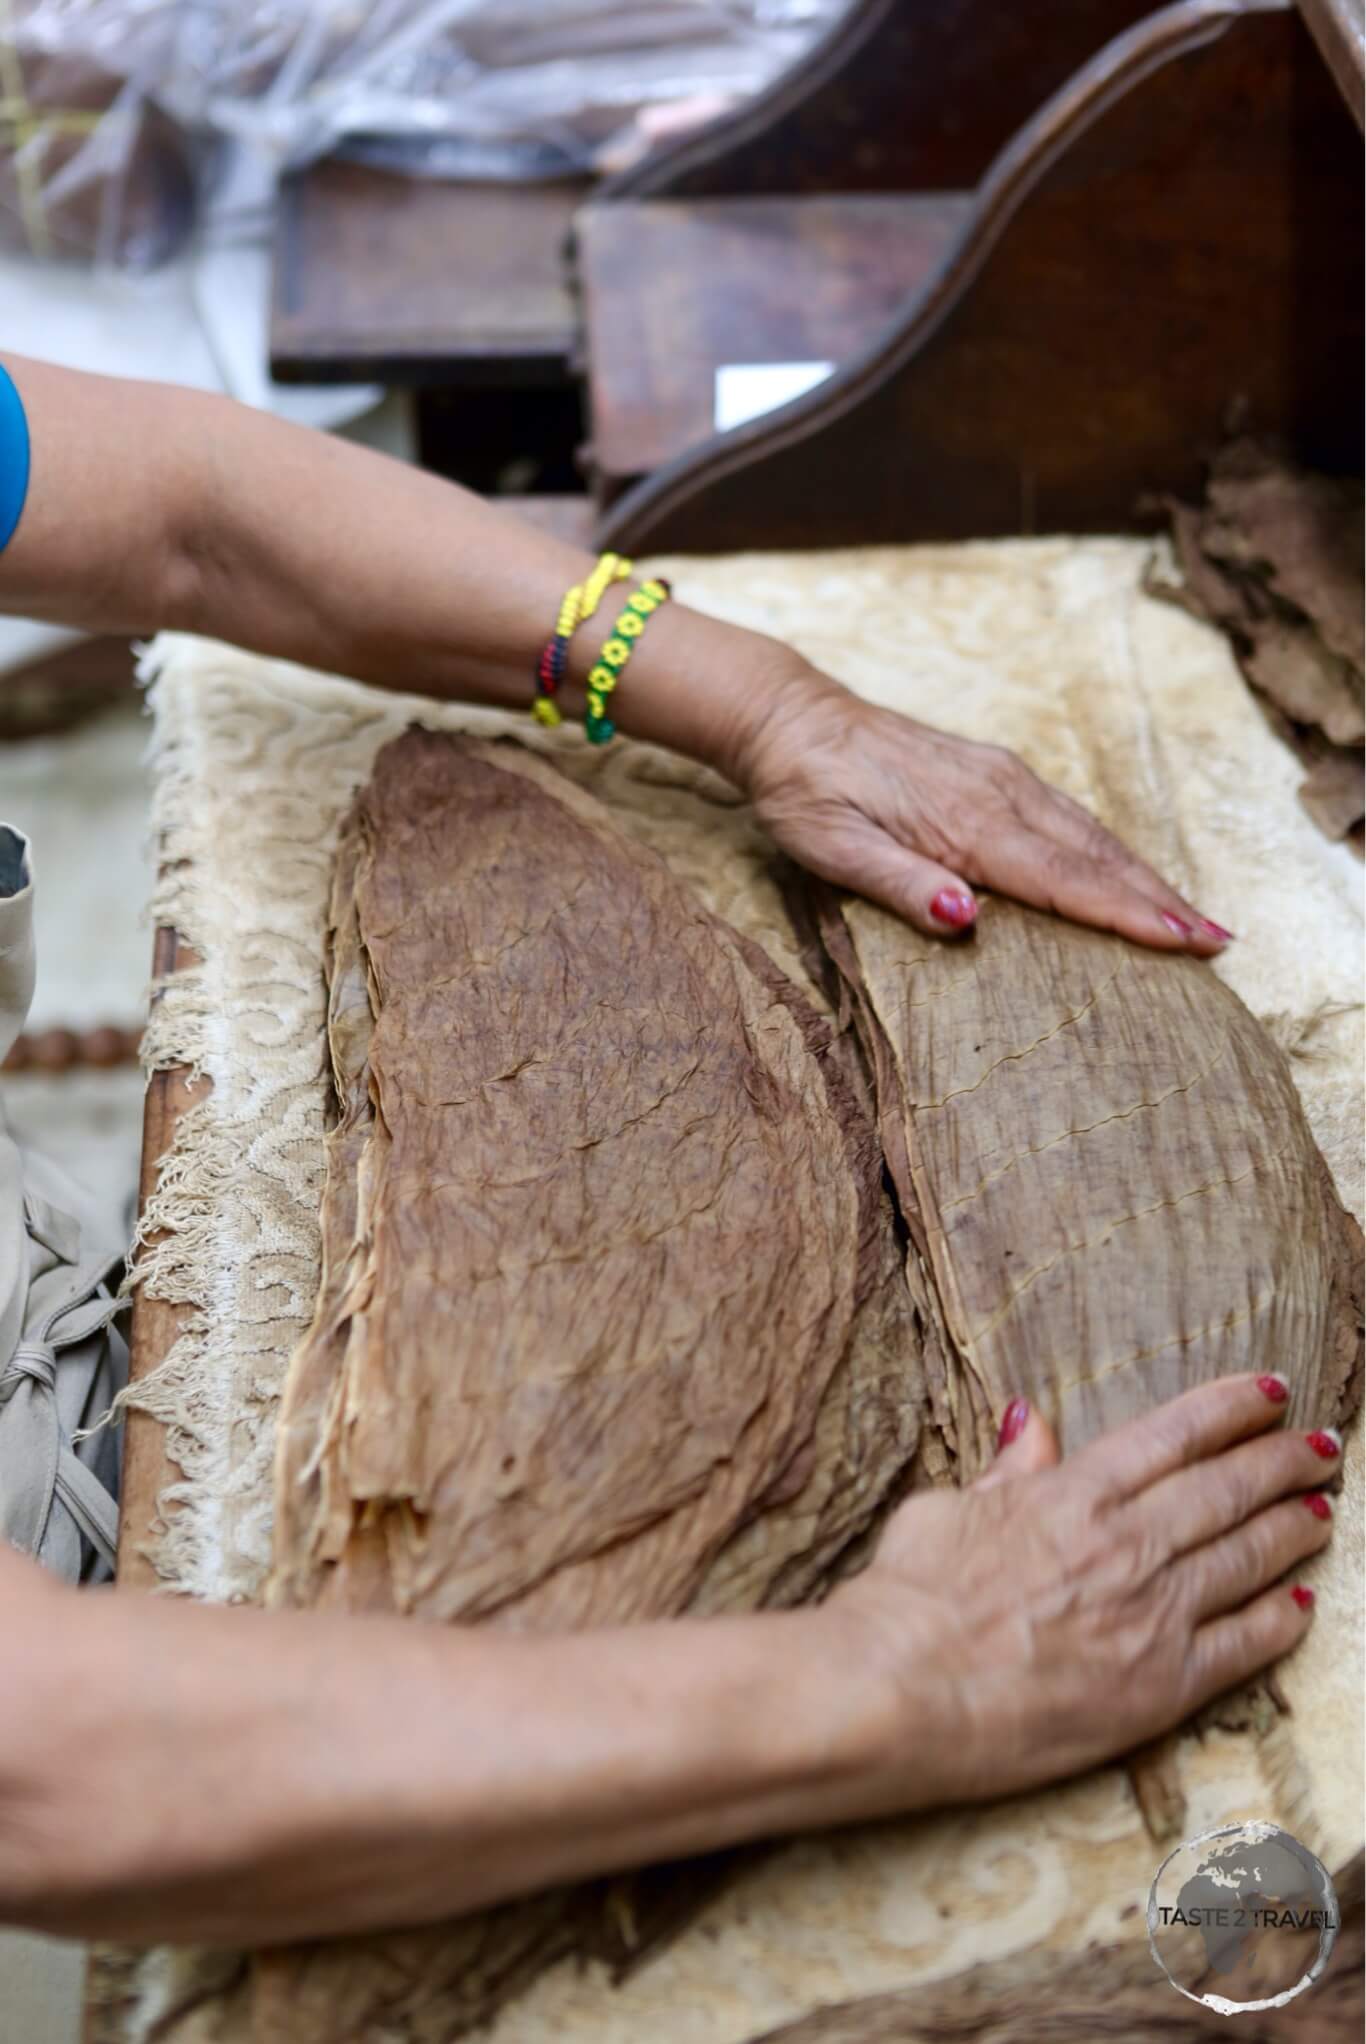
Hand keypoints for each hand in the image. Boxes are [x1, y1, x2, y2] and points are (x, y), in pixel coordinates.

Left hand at [737, 669, 1230, 949]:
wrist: (790, 718)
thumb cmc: (806, 792)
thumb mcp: (834, 848)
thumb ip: (901, 884)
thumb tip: (966, 919)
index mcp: (965, 821)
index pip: (1063, 878)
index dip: (1128, 915)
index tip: (1184, 943)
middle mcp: (997, 793)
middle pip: (1094, 856)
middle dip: (1158, 900)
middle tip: (1216, 944)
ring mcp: (1000, 778)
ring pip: (1090, 834)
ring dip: (1144, 876)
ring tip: (1192, 918)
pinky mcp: (993, 772)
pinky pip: (1067, 818)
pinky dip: (1109, 850)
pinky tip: (1127, 872)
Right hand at [826, 1376, 1333, 1808]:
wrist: (898, 1690)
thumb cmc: (908, 1598)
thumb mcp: (946, 1507)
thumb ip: (1004, 1469)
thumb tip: (1026, 1418)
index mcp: (1075, 1492)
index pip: (1178, 1433)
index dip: (1234, 1407)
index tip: (1273, 1391)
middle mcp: (1127, 1543)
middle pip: (1230, 1488)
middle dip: (1285, 1459)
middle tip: (1323, 1444)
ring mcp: (1151, 1615)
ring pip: (1249, 1557)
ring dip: (1294, 1527)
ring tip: (1324, 1508)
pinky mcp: (1160, 1689)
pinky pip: (1243, 1647)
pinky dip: (1279, 1619)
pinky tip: (1299, 1603)